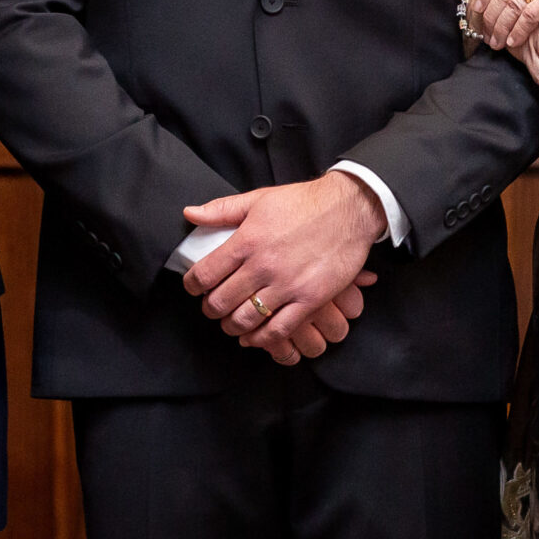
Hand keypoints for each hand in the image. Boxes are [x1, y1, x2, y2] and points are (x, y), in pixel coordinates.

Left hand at [182, 172, 388, 356]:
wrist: (348, 209)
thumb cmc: (303, 203)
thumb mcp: (259, 199)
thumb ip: (222, 210)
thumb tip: (190, 213)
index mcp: (246, 241)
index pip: (205, 274)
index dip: (192, 286)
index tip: (194, 288)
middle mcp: (263, 266)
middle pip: (221, 302)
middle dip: (210, 309)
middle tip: (213, 307)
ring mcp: (287, 285)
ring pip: (246, 320)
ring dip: (232, 326)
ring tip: (231, 322)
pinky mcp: (310, 300)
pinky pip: (279, 330)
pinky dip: (262, 339)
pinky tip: (256, 336)